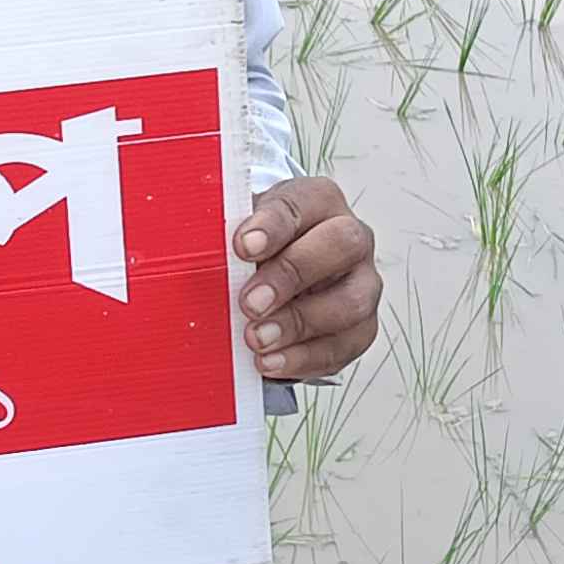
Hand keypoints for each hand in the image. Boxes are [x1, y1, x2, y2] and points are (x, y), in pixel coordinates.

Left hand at [231, 176, 379, 381]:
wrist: (276, 280)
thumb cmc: (258, 251)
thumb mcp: (240, 233)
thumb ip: (226, 239)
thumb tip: (200, 257)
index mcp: (318, 201)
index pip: (301, 203)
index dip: (271, 226)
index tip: (241, 248)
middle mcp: (351, 237)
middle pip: (342, 245)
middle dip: (291, 275)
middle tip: (250, 304)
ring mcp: (364, 282)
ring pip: (352, 301)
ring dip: (299, 324)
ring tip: (257, 340)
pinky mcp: (363, 326)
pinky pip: (345, 345)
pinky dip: (305, 358)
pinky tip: (271, 362)